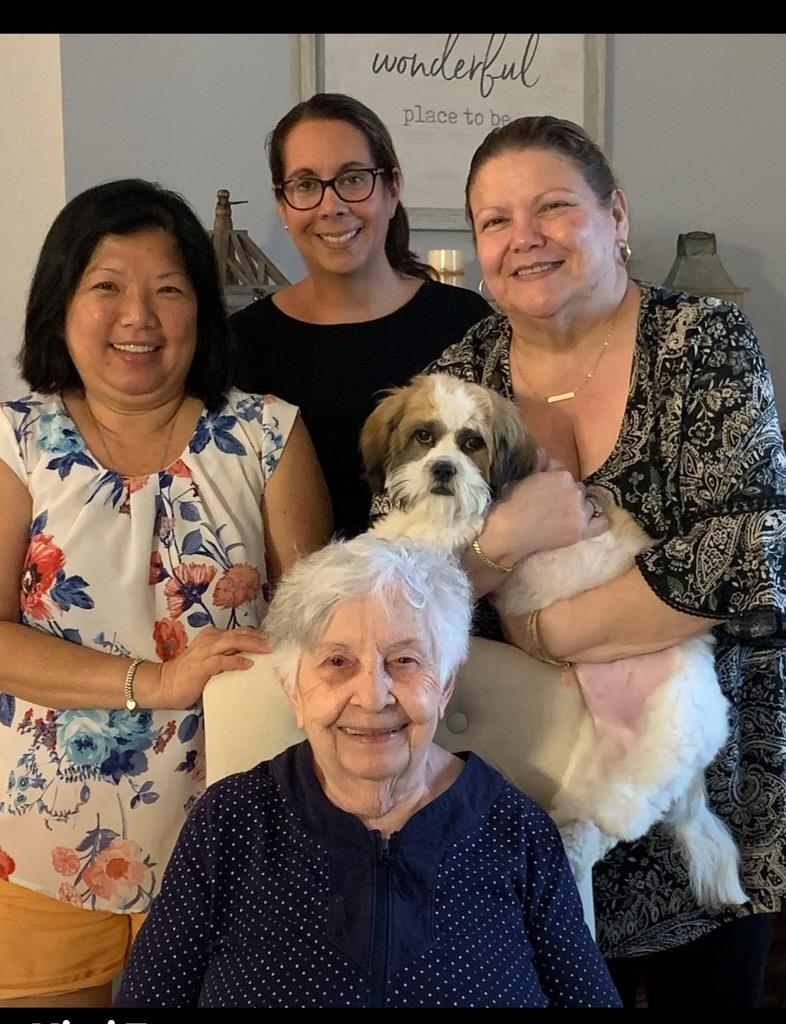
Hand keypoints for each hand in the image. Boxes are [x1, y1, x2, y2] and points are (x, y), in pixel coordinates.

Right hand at [156, 626, 271, 708]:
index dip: (255, 635)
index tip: (270, 640)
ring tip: (267, 650)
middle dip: (258, 638)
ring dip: (251, 645)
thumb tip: (250, 658)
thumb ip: (226, 656)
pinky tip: (249, 664)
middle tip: (274, 643)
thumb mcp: (210, 661)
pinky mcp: (201, 666)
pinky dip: (236, 661)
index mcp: (211, 636)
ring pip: (232, 642)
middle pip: (238, 634)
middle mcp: (209, 640)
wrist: (164, 684)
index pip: (237, 632)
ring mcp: (204, 652)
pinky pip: (222, 661)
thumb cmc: (188, 675)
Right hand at [481, 469, 607, 561]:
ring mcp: (580, 512)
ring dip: (579, 508)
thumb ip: (539, 466)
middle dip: (568, 495)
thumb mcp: (524, 479)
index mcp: (562, 475)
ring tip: (564, 516)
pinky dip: (598, 521)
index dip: (556, 482)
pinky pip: (601, 523)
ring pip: (588, 505)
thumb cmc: (511, 504)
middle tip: (554, 505)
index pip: (566, 475)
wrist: (509, 531)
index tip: (548, 490)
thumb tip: (544, 454)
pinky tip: (591, 522)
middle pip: (579, 490)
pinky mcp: (581, 531)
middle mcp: (575, 491)